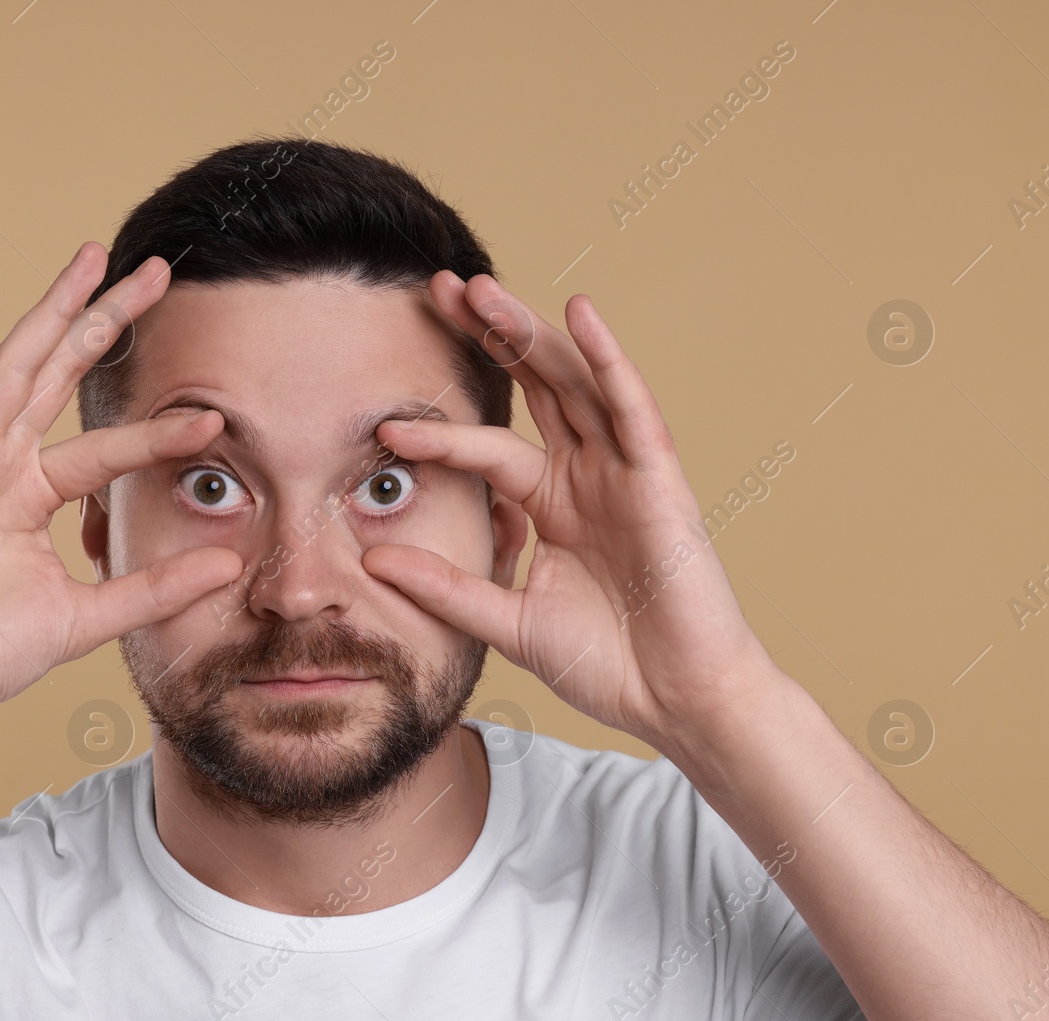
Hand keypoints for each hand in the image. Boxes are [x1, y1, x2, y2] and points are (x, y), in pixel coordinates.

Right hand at [0, 243, 241, 729]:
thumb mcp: (86, 618)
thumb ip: (153, 589)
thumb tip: (230, 566)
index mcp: (32, 494)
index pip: (107, 445)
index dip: (159, 430)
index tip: (215, 416)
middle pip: (60, 374)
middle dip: (105, 320)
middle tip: (154, 270)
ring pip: (15, 368)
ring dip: (51, 311)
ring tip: (90, 257)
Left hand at [361, 273, 778, 752]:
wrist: (675, 702)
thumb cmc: (606, 665)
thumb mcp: (506, 622)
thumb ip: (447, 588)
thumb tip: (374, 560)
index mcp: (550, 502)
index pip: (487, 447)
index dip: (440, 431)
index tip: (385, 422)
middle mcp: (586, 474)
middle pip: (532, 387)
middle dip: (487, 338)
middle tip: (438, 290)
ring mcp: (624, 471)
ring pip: (573, 383)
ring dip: (529, 333)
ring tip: (482, 289)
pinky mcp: (660, 479)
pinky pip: (632, 408)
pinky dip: (607, 359)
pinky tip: (579, 313)